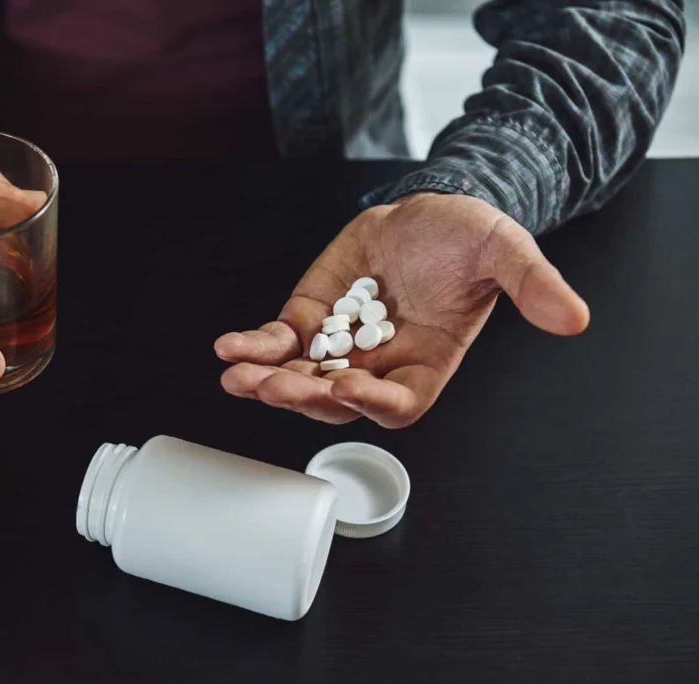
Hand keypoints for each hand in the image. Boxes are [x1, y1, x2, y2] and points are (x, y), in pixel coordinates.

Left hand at [214, 193, 589, 427]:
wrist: (429, 208)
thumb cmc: (469, 235)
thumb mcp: (504, 250)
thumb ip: (531, 285)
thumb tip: (575, 319)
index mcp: (427, 363)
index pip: (400, 403)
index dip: (374, 402)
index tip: (347, 385)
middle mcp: (380, 365)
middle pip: (337, 401)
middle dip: (304, 396)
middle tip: (275, 387)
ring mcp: (340, 345)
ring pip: (300, 378)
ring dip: (267, 381)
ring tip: (237, 375)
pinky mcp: (310, 317)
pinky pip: (279, 342)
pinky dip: (255, 346)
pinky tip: (228, 348)